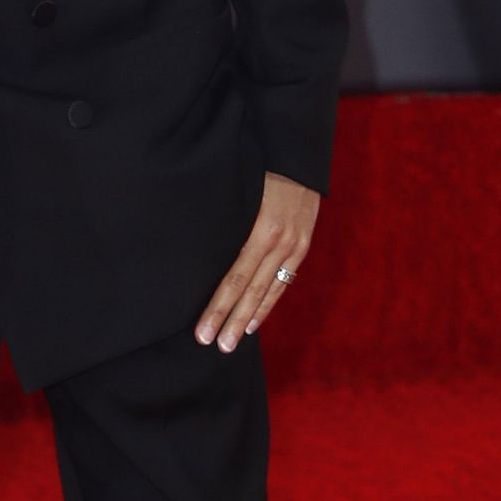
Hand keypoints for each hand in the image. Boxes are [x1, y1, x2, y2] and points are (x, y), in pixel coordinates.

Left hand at [196, 173, 319, 351]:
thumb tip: (198, 253)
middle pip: (250, 291)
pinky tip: (253, 323)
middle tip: (211, 345)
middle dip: (229, 321)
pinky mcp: (301, 247)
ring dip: (247, 320)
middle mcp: (280, 243)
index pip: (235, 279)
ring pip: (267, 292)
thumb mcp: (240, 191)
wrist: (298, 156)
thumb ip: (226, 222)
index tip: (201, 330)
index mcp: (262, 230)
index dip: (218, 306)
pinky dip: (267, 304)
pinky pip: (283, 283)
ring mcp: (294, 247)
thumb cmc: (260, 168)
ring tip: (230, 343)